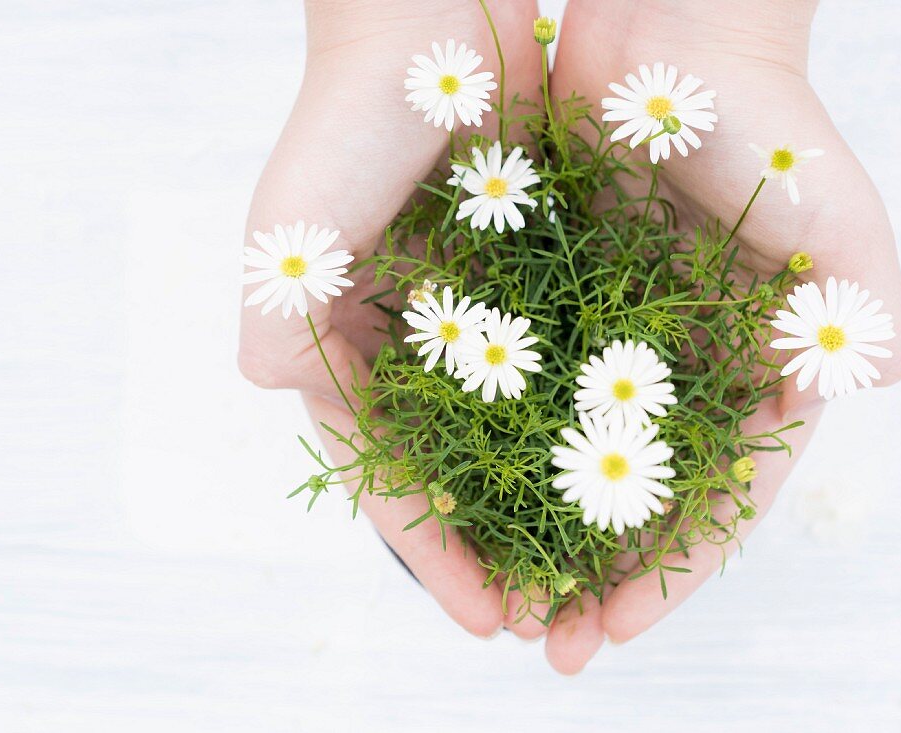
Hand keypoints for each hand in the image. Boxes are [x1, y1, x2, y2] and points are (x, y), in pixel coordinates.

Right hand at [237, 0, 548, 638]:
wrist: (430, 23)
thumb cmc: (349, 115)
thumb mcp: (293, 219)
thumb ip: (277, 307)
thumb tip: (267, 382)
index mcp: (338, 352)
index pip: (388, 476)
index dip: (437, 554)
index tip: (490, 621)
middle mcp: (405, 351)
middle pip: (457, 476)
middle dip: (499, 553)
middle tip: (554, 626)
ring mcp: (470, 325)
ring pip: (514, 438)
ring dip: (551, 507)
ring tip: (602, 577)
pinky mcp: (527, 290)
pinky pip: (563, 373)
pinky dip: (591, 426)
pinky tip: (633, 476)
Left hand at [542, 0, 900, 672]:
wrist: (671, 40)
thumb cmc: (768, 125)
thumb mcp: (834, 217)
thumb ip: (856, 310)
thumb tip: (867, 385)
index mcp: (756, 378)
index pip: (717, 501)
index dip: (670, 572)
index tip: (614, 627)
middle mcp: (684, 377)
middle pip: (638, 503)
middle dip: (596, 578)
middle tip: (548, 645)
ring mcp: (616, 350)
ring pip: (573, 463)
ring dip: (536, 533)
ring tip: (496, 599)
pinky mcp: (557, 312)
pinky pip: (521, 394)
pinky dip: (495, 449)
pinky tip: (458, 499)